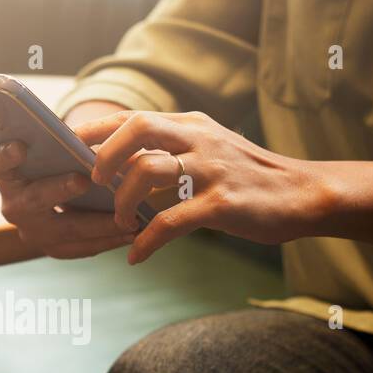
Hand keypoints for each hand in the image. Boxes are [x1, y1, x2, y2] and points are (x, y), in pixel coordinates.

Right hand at [0, 100, 135, 259]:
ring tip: (127, 218)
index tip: (21, 146)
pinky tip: (130, 233)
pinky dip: (105, 241)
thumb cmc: (58, 156)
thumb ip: (64, 141)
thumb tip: (93, 137)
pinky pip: (78, 248)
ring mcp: (30, 230)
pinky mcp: (50, 247)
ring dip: (97, 224)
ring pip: (61, 230)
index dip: (4, 156)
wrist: (59, 183)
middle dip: (58, 190)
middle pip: (31, 200)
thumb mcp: (56, 145)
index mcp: (4, 172)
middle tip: (83, 180)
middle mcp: (11, 204)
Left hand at [75, 110, 334, 263]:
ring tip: (119, 223)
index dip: (97, 130)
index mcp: (192, 124)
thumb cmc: (250, 177)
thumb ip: (175, 149)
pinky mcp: (221, 203)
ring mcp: (211, 170)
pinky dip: (146, 241)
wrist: (304, 194)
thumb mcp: (212, 149)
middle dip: (105, 154)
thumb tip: (126, 162)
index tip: (69, 146)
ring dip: (123, 201)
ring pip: (148, 172)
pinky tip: (136, 256)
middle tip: (92, 181)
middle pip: (137, 129)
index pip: (134, 117)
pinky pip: (170, 222)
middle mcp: (199, 139)